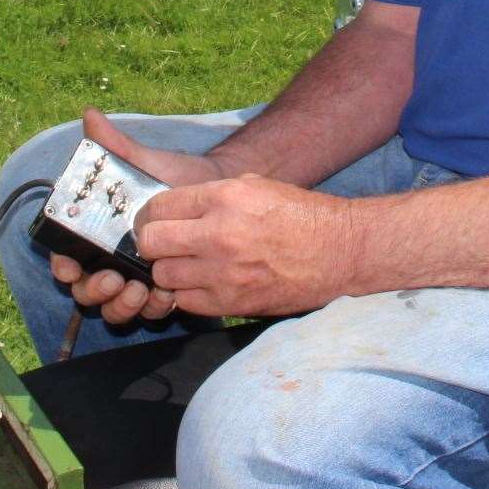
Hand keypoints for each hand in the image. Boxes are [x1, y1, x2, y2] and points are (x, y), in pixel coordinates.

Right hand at [49, 108, 235, 324]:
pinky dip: (154, 308)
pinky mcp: (160, 292)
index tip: (71, 266)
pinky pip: (149, 312)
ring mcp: (133, 280)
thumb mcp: (144, 161)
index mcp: (95, 233)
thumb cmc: (173, 177)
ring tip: (141, 290)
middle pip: (85, 290)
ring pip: (114, 308)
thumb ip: (116, 145)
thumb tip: (90, 116)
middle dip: (94, 291)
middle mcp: (108, 261)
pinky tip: (167, 296)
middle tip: (113, 279)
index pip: (66, 256)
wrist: (216, 195)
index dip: (62, 265)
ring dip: (122, 306)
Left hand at [135, 175, 357, 316]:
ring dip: (169, 271)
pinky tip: (203, 284)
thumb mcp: (253, 186)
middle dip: (152, 243)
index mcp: (223, 198)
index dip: (152, 214)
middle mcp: (218, 235)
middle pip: (150, 243)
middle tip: (165, 244)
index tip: (157, 219)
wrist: (338, 251)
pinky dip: (188, 294)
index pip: (159, 207)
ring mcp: (223, 273)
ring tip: (186, 265)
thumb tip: (176, 208)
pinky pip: (185, 302)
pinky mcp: (231, 303)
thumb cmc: (298, 214)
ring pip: (163, 277)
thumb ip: (211, 196)